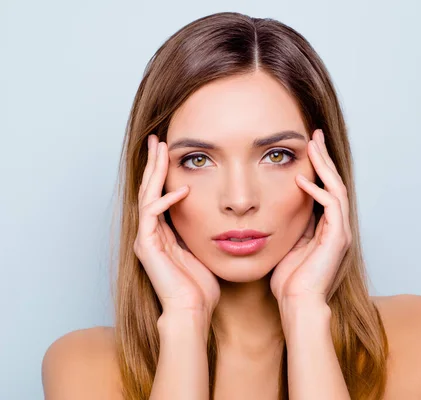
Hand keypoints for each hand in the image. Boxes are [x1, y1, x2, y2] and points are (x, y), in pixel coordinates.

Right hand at [133, 134, 219, 316]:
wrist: (192, 311)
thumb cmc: (202, 286)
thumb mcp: (206, 249)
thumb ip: (205, 230)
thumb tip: (222, 214)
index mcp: (162, 232)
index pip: (160, 193)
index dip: (164, 172)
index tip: (172, 150)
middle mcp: (150, 233)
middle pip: (148, 188)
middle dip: (154, 163)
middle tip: (158, 139)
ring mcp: (146, 239)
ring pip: (146, 196)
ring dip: (154, 172)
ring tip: (161, 149)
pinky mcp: (146, 247)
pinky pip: (152, 215)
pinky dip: (166, 200)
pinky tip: (181, 189)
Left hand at [270, 129, 351, 304]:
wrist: (298, 304)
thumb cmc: (290, 280)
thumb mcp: (289, 243)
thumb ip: (292, 224)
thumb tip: (280, 205)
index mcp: (327, 227)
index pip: (325, 188)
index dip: (317, 167)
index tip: (306, 148)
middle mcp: (338, 226)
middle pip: (334, 182)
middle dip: (323, 158)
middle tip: (313, 135)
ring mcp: (340, 231)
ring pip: (336, 188)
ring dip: (324, 166)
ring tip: (312, 146)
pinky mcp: (337, 238)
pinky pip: (332, 206)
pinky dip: (317, 191)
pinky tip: (301, 179)